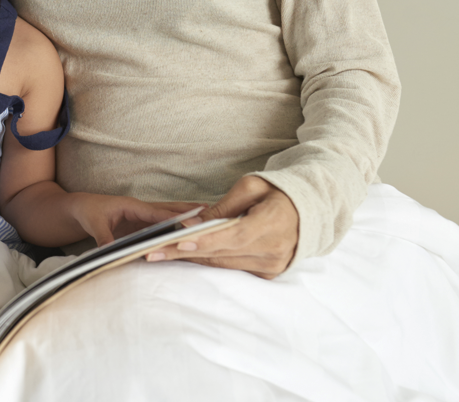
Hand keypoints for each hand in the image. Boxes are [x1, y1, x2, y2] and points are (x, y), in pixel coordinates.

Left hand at [68, 193, 200, 247]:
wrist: (78, 208)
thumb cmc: (86, 211)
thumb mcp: (93, 223)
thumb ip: (103, 237)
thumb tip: (110, 251)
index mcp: (132, 206)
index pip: (158, 213)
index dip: (175, 218)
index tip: (193, 223)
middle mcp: (142, 209)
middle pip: (171, 211)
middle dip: (191, 214)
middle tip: (215, 216)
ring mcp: (144, 216)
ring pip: (170, 216)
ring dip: (189, 216)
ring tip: (212, 218)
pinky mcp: (143, 224)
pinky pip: (164, 225)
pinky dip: (178, 225)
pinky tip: (192, 230)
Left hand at [144, 176, 298, 277]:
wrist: (308, 210)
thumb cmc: (276, 191)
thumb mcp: (251, 187)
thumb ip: (223, 206)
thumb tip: (194, 222)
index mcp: (273, 224)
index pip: (234, 236)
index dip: (205, 240)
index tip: (178, 242)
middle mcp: (274, 250)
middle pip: (222, 253)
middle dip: (183, 252)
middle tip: (150, 250)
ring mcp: (272, 264)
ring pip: (223, 262)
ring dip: (190, 258)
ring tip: (157, 253)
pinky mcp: (267, 271)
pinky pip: (231, 266)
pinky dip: (208, 259)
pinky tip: (183, 255)